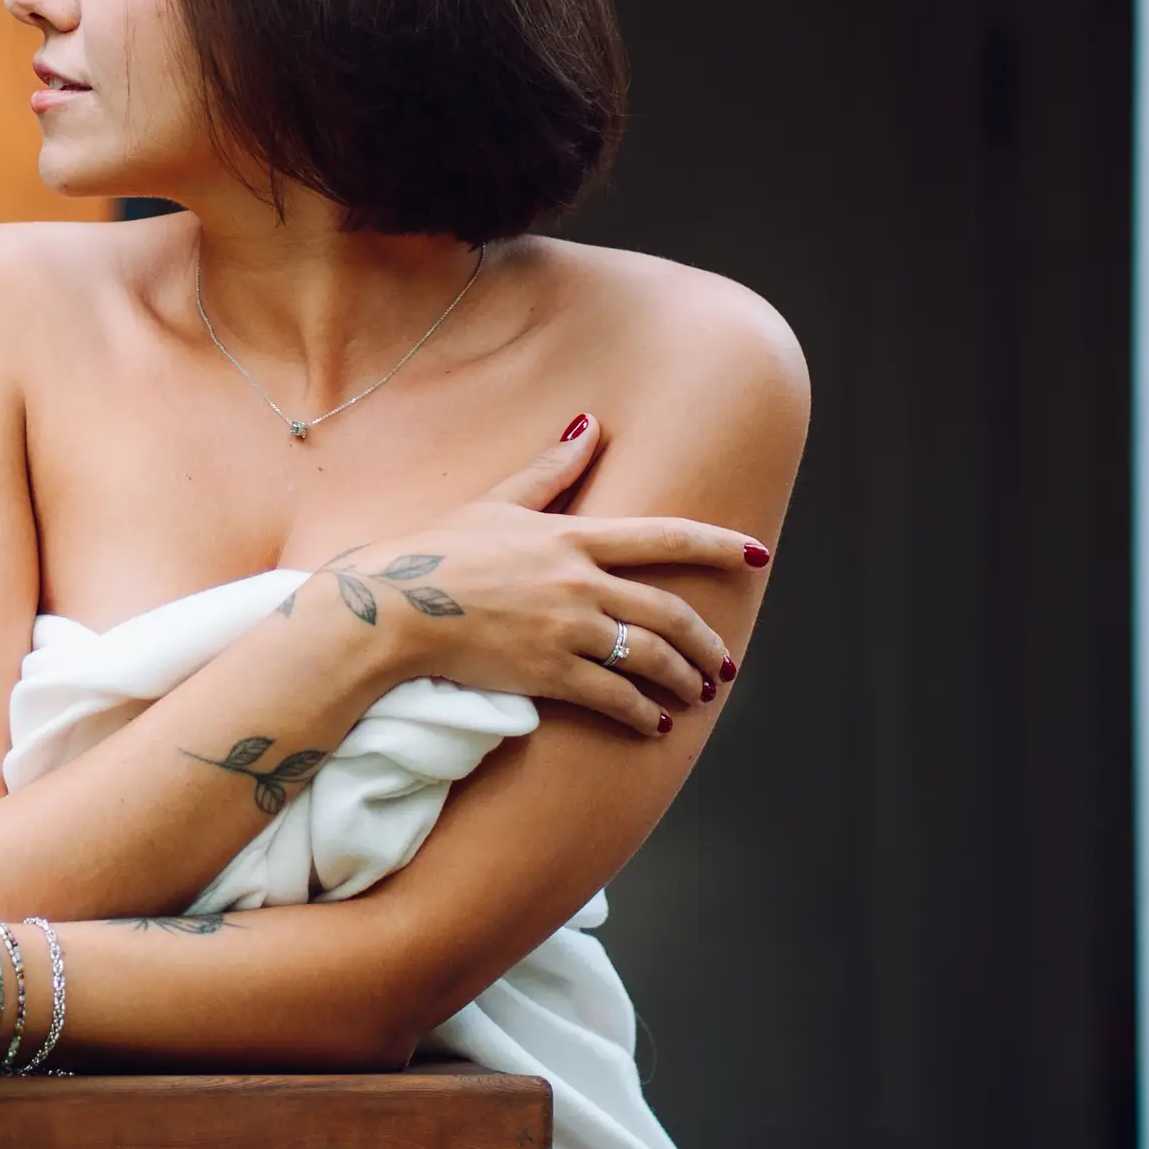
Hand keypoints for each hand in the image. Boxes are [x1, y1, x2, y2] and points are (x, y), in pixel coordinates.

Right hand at [286, 412, 767, 736]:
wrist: (390, 609)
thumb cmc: (436, 551)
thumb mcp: (498, 502)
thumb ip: (552, 469)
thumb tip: (590, 423)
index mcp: (571, 537)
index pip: (664, 536)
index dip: (718, 543)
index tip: (758, 554)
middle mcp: (579, 582)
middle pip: (668, 611)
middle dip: (704, 642)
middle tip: (722, 663)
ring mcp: (566, 629)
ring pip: (650, 658)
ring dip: (683, 679)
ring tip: (695, 694)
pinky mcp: (547, 673)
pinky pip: (614, 697)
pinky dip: (641, 714)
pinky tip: (653, 724)